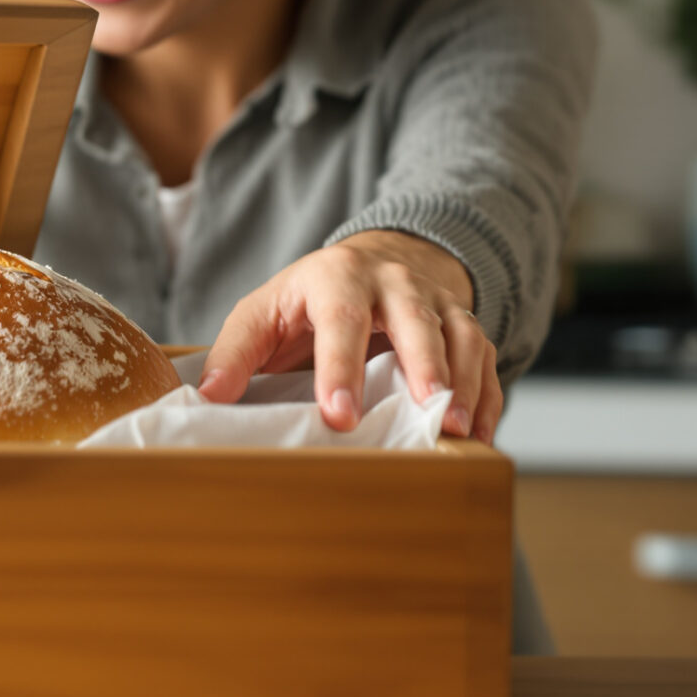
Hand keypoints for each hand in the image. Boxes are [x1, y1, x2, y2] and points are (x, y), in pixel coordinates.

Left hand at [196, 230, 503, 441]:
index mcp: (337, 278)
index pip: (341, 320)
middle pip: (414, 322)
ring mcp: (435, 303)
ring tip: (457, 429)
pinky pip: (486, 359)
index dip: (341, 367)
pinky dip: (488, 396)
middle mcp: (394, 284)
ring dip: (463, 383)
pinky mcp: (464, 326)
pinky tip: (481, 434)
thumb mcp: (262, 313)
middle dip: (422, 368)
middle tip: (426, 413)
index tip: (339, 414)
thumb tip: (209, 397)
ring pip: (461, 337)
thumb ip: (235, 351)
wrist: (371, 263)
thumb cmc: (308, 300)